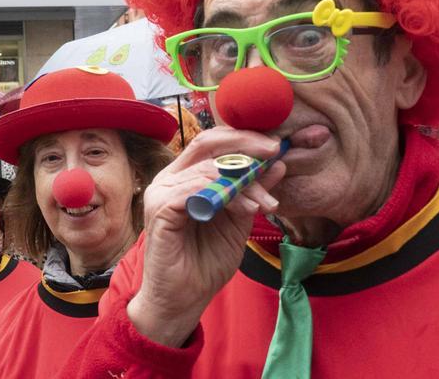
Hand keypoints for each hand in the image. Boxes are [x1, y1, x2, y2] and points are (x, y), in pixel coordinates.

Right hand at [128, 126, 285, 346]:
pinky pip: (195, 189)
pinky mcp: (159, 209)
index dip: (245, 138)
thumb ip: (253, 191)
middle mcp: (169, 178)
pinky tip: (247, 209)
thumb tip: (278, 163)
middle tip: (275, 152)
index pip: (213, 142)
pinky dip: (227, 194)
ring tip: (266, 203)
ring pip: (208, 168)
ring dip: (244, 181)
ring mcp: (161, 191)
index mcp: (185, 176)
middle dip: (245, 144)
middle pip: (207, 143)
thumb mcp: (240, 221)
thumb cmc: (206, 262)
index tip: (279, 146)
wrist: (183, 300)